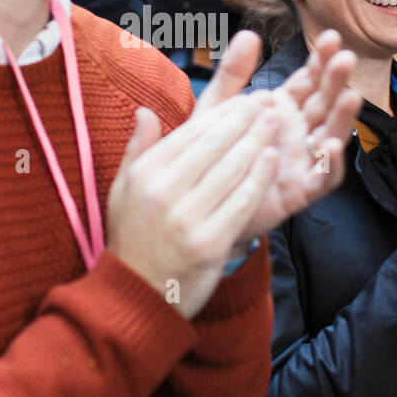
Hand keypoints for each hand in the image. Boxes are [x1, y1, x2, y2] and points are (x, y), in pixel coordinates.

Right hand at [107, 91, 280, 319]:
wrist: (137, 296)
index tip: (245, 99)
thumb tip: (144, 111)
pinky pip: (241, 202)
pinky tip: (272, 159)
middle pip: (214, 145)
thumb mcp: (121, 191)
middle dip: (245, 119)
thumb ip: (137, 149)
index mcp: (144, 174)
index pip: (190, 132)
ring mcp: (187, 218)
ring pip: (231, 169)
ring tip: (275, 122)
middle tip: (267, 101)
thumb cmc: (133, 239)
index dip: (223, 113)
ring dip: (257, 141)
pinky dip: (259, 178)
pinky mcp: (210, 243)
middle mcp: (164, 192)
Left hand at [194, 29, 361, 253]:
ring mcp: (302, 161)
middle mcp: (298, 133)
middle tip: (345, 58)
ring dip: (343, 117)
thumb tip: (248, 33)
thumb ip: (233, 73)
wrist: (202, 202)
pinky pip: (322, 179)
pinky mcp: (299, 191)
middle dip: (336, 81)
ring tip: (351, 95)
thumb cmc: (212, 152)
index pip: (308, 80)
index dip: (321, 60)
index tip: (331, 38)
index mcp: (282, 108)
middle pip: (324, 103)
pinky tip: (330, 147)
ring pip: (331, 136)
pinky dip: (330, 164)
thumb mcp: (218, 108)